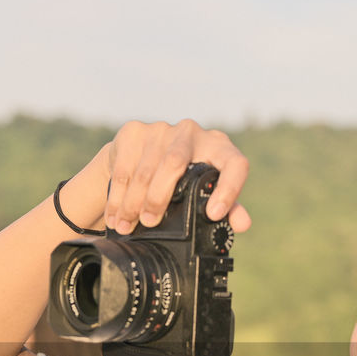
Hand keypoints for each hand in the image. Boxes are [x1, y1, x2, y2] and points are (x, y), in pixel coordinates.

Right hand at [102, 119, 250, 235]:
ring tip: (126, 225)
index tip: (214, 214)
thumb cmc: (184, 177)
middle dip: (159, 197)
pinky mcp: (134, 131)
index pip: (233, 164)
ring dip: (132, 202)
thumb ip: (228, 207)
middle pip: (175, 162)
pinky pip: (124, 168)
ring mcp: (161, 130)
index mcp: (219, 147)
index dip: (228, 189)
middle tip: (150, 222)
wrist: (143, 153)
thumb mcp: (206, 189)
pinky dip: (117, 196)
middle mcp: (192, 133)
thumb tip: (242, 224)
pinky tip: (114, 214)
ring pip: (144, 169)